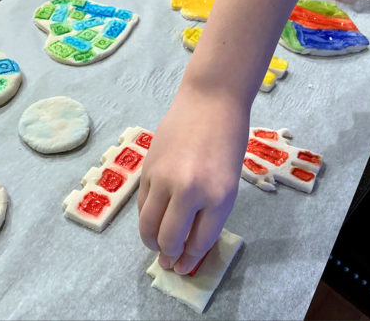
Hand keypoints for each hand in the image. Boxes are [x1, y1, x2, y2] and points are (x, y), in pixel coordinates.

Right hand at [137, 87, 248, 274]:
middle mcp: (189, 191)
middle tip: (169, 260)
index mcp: (218, 197)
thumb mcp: (228, 183)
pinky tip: (153, 221)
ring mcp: (164, 179)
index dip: (190, 259)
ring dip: (151, 241)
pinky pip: (142, 205)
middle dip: (168, 255)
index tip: (184, 267)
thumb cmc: (227, 141)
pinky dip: (146, 218)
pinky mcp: (147, 169)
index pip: (199, 241)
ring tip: (156, 244)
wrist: (208, 102)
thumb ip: (209, 213)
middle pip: (169, 238)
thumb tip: (188, 243)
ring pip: (148, 225)